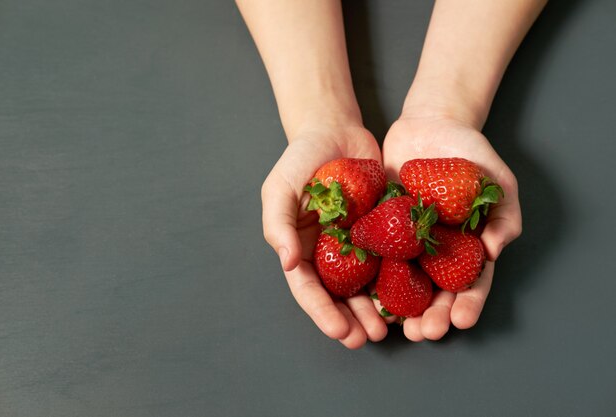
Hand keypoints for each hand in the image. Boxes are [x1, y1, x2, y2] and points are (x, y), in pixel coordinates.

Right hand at [262, 123, 387, 347]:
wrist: (335, 130)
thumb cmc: (300, 158)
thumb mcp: (280, 188)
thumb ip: (278, 224)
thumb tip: (287, 264)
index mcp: (302, 248)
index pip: (309, 288)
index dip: (322, 312)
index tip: (339, 332)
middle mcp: (329, 252)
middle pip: (339, 294)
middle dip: (352, 319)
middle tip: (368, 338)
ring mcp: (357, 242)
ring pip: (367, 283)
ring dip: (376, 308)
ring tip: (390, 328)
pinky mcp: (382, 229)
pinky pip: (391, 257)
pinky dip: (399, 278)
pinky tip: (411, 294)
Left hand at [380, 115, 521, 340]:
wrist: (429, 124)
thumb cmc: (470, 153)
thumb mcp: (499, 180)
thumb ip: (506, 215)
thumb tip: (496, 252)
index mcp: (466, 246)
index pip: (470, 282)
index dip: (467, 303)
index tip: (461, 319)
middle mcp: (435, 250)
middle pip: (434, 291)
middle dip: (432, 316)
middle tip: (424, 332)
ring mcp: (405, 241)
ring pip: (403, 282)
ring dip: (400, 308)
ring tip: (396, 326)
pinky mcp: (379, 226)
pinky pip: (374, 254)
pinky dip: (371, 275)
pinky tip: (367, 294)